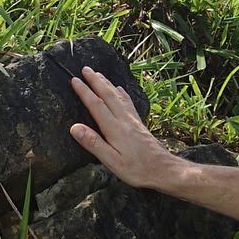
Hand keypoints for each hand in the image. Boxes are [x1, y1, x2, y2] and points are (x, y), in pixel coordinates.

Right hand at [69, 66, 171, 189]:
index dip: (84, 91)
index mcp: (114, 128)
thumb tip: (74, 127)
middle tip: (85, 68)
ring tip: (99, 74)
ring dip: (107, 83)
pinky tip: (120, 89)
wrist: (163, 169)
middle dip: (95, 81)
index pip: (96, 105)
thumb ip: (93, 143)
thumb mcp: (111, 161)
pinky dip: (121, 93)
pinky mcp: (139, 124)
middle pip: (108, 95)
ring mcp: (133, 120)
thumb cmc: (137, 169)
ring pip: (118, 96)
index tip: (74, 80)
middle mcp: (124, 120)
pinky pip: (128, 102)